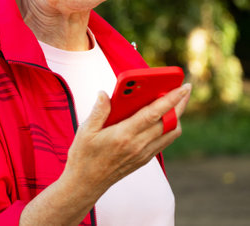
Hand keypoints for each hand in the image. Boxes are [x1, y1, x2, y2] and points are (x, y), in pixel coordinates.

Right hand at [60, 83, 191, 202]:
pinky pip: (165, 140)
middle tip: (186, 88)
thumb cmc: (84, 155)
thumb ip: (98, 110)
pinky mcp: (144, 159)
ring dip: (177, 116)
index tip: (183, 87)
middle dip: (180, 104)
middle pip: (169, 122)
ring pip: (171, 133)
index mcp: (124, 135)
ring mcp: (143, 154)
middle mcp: (138, 145)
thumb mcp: (85, 130)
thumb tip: (105, 93)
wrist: (86, 184)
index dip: (170, 99)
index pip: (154, 114)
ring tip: (177, 100)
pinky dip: (169, 126)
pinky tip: (165, 116)